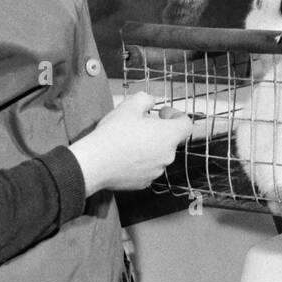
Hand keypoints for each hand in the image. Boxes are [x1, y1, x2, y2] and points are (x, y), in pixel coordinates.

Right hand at [69, 90, 191, 194]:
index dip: (176, 115)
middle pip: (171, 139)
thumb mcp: (129, 105)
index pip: (186, 124)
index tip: (161, 112)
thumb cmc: (114, 133)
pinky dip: (140, 161)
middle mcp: (167, 156)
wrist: (95, 163)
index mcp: (169, 135)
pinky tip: (124, 155)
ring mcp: (156, 171)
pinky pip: (147, 168)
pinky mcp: (144, 182)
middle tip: (140, 124)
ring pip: (158, 154)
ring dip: (149, 146)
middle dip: (159, 130)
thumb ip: (145, 99)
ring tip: (129, 139)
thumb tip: (151, 101)